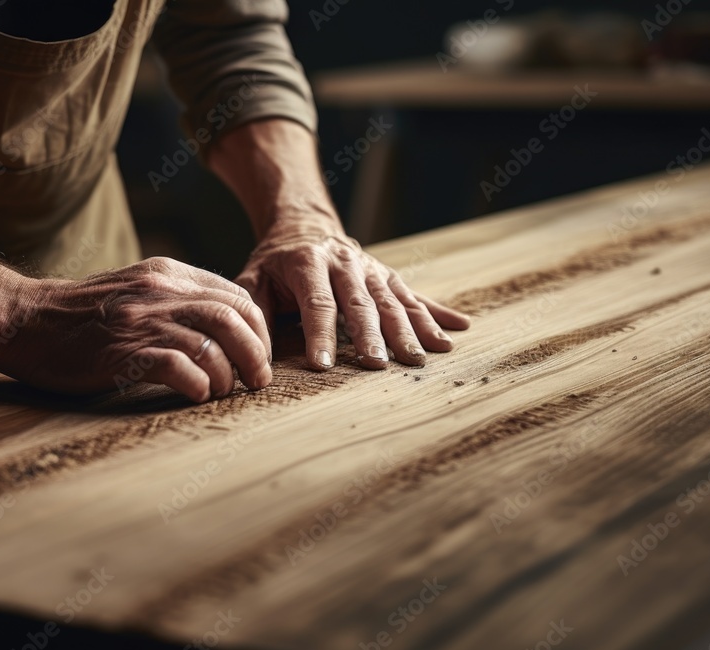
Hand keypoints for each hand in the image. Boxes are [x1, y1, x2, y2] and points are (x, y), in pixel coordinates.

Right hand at [1, 257, 271, 401]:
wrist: (25, 321)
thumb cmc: (85, 315)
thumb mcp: (138, 290)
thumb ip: (178, 298)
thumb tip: (227, 328)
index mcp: (168, 274)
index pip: (237, 297)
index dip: (258, 331)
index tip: (256, 358)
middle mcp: (159, 292)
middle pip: (233, 319)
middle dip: (255, 355)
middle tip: (256, 381)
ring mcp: (140, 321)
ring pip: (212, 343)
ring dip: (227, 375)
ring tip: (221, 391)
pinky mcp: (122, 352)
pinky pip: (178, 367)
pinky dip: (197, 384)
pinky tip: (195, 394)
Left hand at [236, 228, 470, 370]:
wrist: (304, 224)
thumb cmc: (274, 262)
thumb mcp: (253, 279)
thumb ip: (253, 312)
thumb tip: (252, 354)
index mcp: (308, 262)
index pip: (317, 302)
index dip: (320, 334)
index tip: (323, 365)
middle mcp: (345, 262)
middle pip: (361, 302)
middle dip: (372, 335)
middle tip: (378, 366)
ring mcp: (371, 268)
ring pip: (392, 300)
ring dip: (409, 329)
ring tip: (420, 358)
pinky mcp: (388, 275)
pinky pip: (415, 295)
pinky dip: (437, 314)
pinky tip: (457, 331)